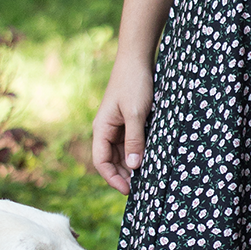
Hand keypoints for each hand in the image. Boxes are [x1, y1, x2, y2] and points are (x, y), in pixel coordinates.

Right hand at [92, 55, 153, 191]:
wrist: (137, 59)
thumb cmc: (134, 83)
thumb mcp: (136, 114)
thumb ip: (134, 140)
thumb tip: (134, 166)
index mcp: (102, 129)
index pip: (101, 162)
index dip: (112, 178)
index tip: (128, 190)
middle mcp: (106, 130)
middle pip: (110, 160)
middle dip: (123, 175)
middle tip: (142, 187)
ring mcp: (117, 125)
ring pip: (121, 153)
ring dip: (131, 165)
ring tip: (147, 176)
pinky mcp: (127, 121)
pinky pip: (130, 142)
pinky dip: (138, 153)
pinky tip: (149, 159)